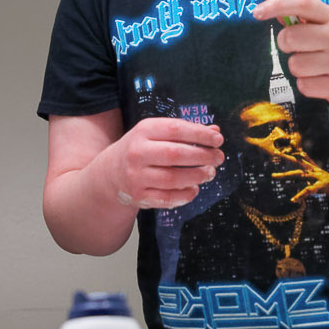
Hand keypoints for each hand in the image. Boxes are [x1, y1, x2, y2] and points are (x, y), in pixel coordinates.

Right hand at [104, 118, 222, 209]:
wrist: (109, 172)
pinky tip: (195, 189)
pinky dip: (185, 195)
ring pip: (173, 178)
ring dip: (197, 176)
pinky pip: (168, 198)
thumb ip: (185, 132)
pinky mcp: (139, 196)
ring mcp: (137, 176)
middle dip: (203, 157)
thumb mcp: (156, 133)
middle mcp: (137, 153)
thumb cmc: (141, 149)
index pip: (176, 130)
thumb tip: (214, 132)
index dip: (200, 135)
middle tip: (218, 158)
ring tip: (210, 173)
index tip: (218, 140)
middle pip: (176, 155)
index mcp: (143, 131)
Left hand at [251, 0, 328, 110]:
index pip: (302, 3)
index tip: (256, 12)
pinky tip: (322, 81)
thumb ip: (302, 19)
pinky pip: (303, 85)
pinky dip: (307, 85)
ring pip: (294, 64)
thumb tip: (271, 10)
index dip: (276, 4)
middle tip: (299, 49)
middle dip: (285, 45)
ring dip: (299, 68)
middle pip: (289, 37)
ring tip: (316, 68)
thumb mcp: (326, 29)